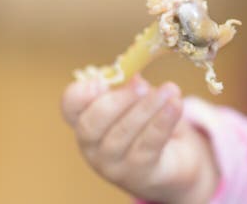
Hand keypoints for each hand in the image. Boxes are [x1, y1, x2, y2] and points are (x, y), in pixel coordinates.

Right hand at [61, 75, 218, 203]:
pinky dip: (162, 123)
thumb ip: (132, 86)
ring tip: (170, 90)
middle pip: (91, 125)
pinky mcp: (138, 173)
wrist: (172, 160)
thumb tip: (133, 74)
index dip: (82, 92)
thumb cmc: (148, 123)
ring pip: (121, 136)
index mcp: (86, 119)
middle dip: (117, 101)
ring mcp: (112, 164)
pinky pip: (147, 147)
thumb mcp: (139, 100)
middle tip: (143, 85)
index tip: (104, 79)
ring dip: (147, 109)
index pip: (71, 105)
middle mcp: (92, 146)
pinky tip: (176, 105)